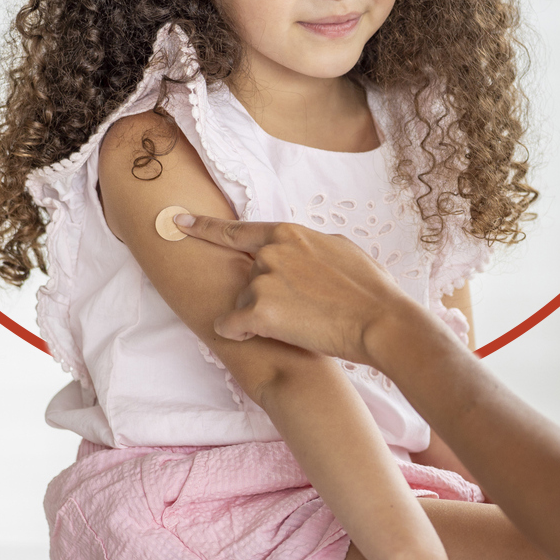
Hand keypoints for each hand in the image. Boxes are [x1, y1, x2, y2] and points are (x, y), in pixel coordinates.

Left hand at [172, 213, 421, 364]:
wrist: (380, 321)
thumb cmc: (370, 290)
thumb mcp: (341, 249)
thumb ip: (308, 247)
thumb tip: (300, 250)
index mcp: (288, 233)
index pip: (236, 230)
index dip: (204, 228)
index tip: (179, 222)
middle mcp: (269, 252)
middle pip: (246, 278)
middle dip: (264, 296)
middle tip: (301, 310)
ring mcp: (261, 280)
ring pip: (242, 303)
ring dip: (260, 317)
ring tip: (300, 323)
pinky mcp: (256, 311)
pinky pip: (230, 325)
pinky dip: (240, 334)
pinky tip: (263, 336)